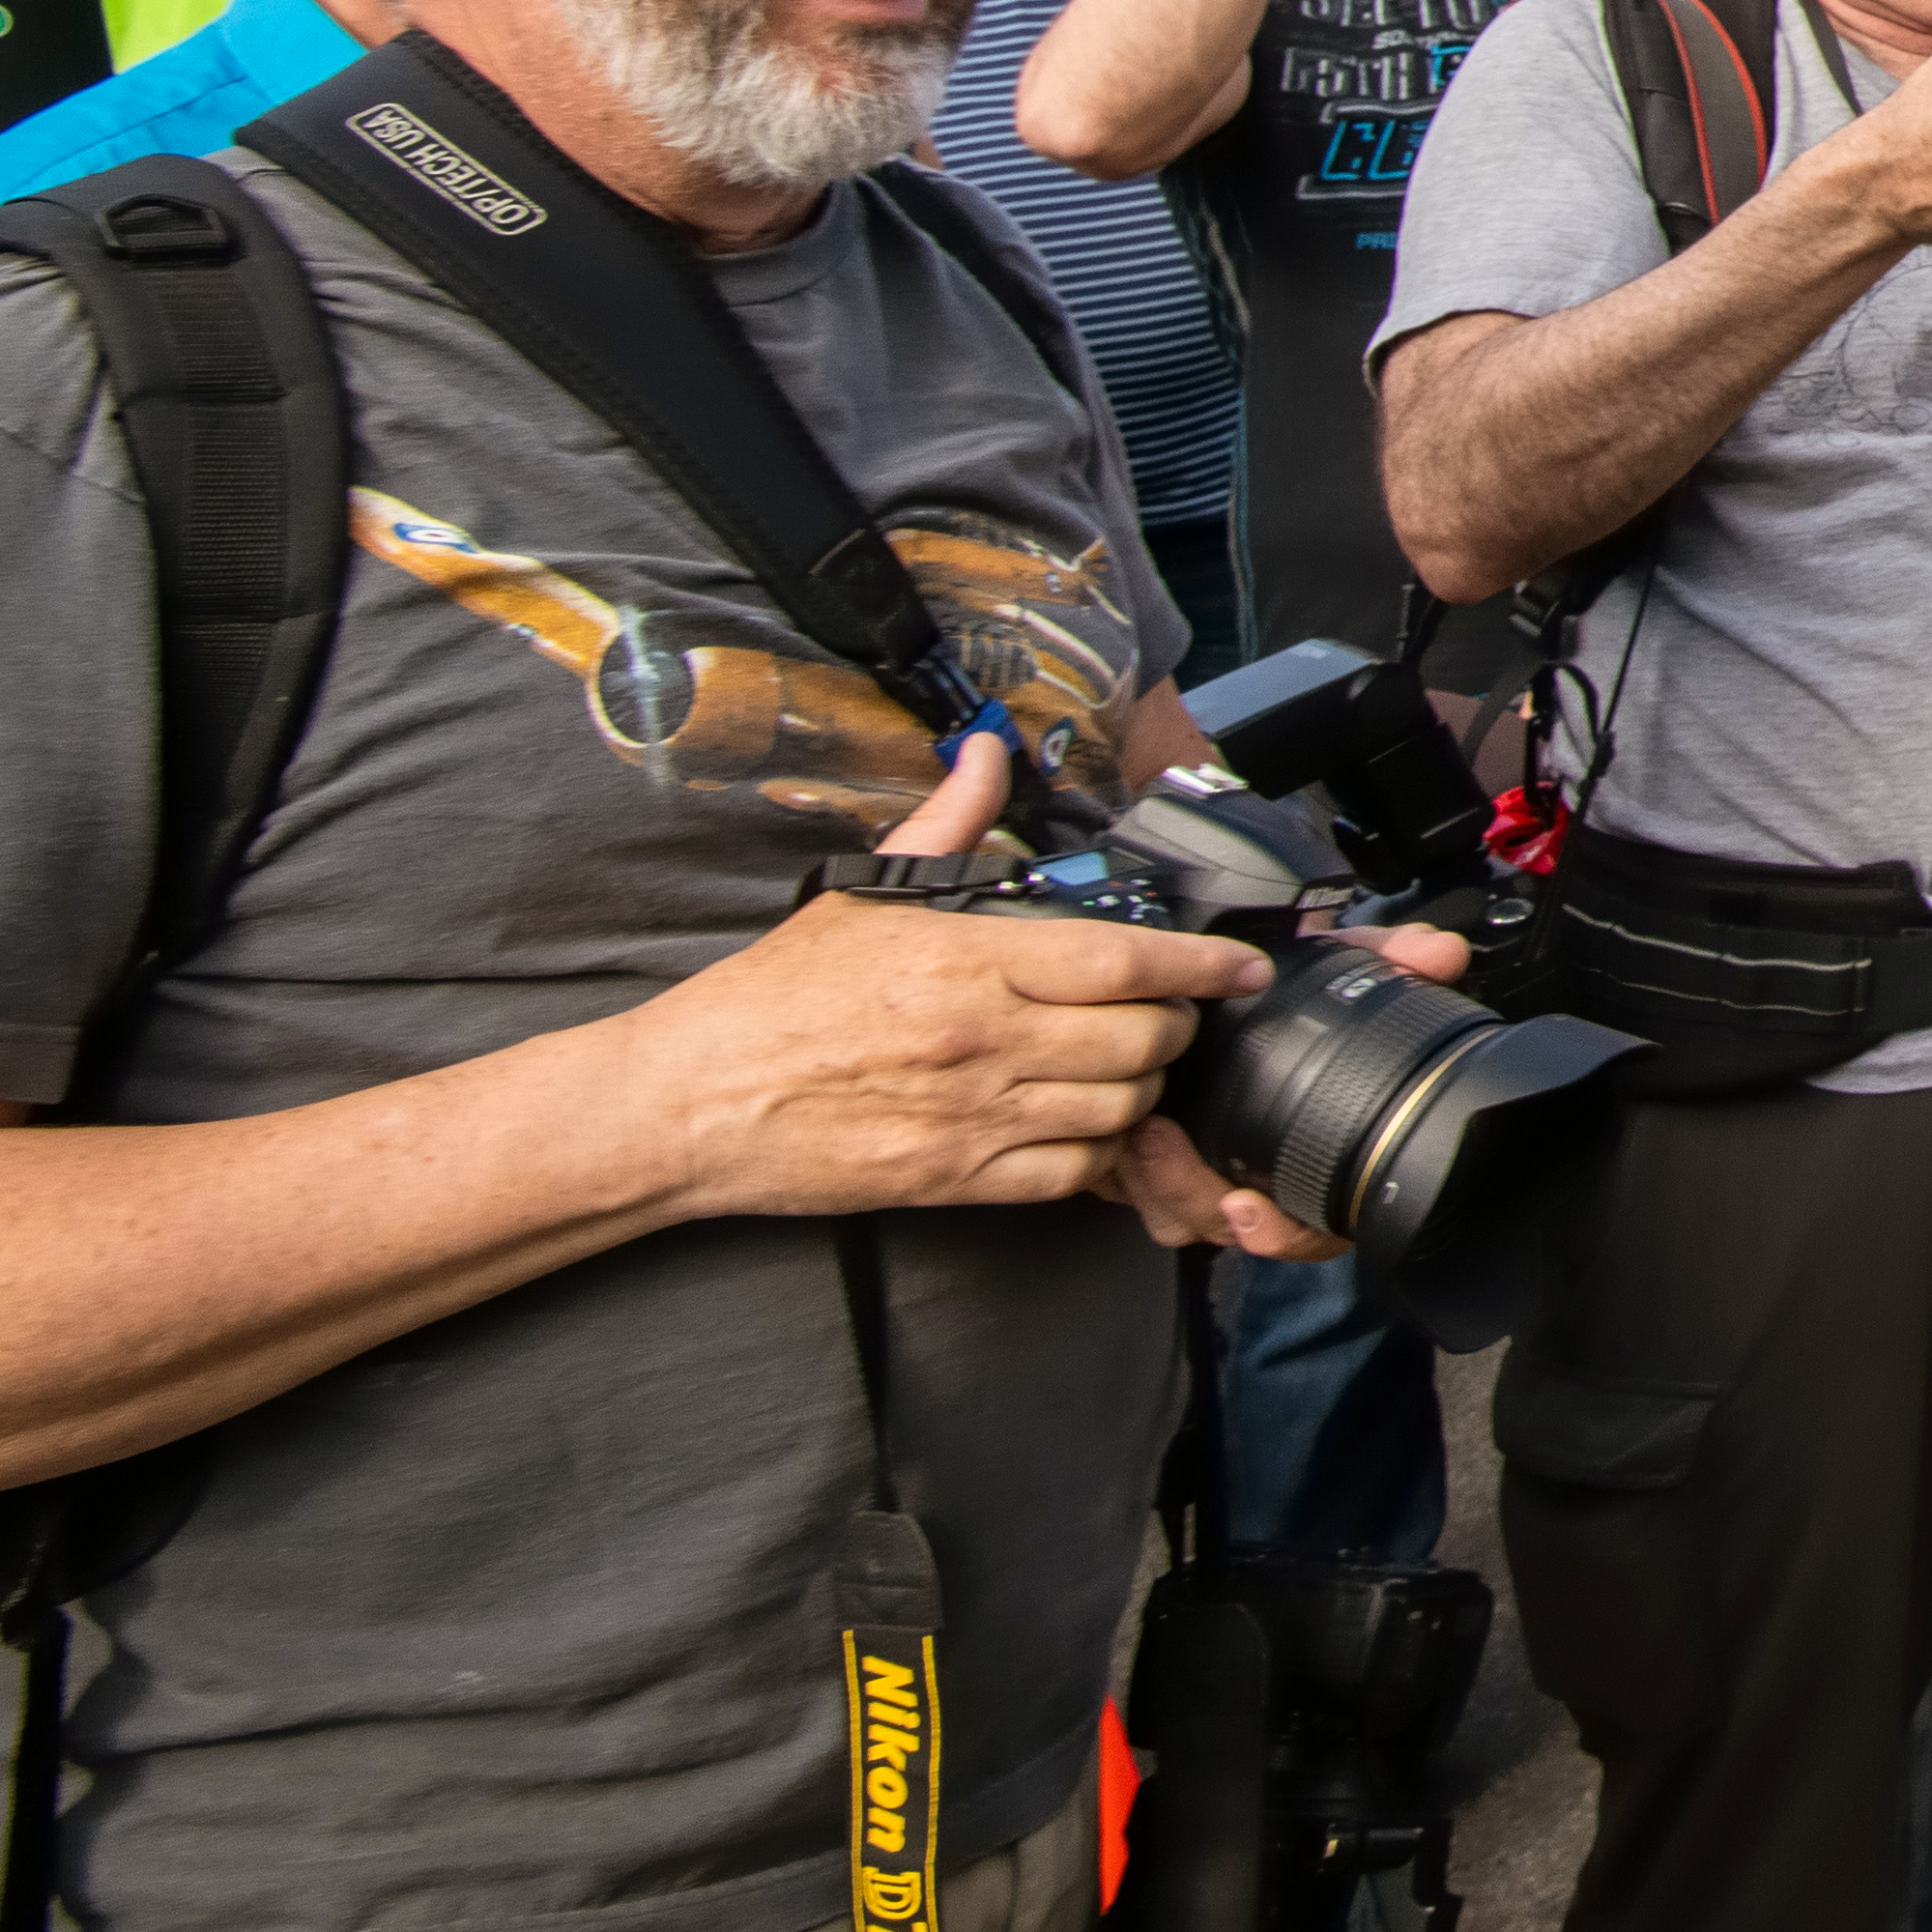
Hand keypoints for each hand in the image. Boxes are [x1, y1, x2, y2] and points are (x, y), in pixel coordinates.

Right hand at [620, 734, 1260, 1223]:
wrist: (688, 1104)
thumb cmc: (772, 1000)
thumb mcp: (861, 896)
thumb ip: (946, 824)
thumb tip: (986, 751)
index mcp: (970, 961)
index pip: (1127, 962)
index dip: (1204, 966)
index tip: (1244, 968)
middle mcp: (985, 1040)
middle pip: (1144, 1041)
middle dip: (1175, 1028)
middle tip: (1167, 1015)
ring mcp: (974, 1116)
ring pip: (1120, 1110)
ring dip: (1141, 1089)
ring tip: (1126, 1066)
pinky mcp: (955, 1180)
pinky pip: (1071, 1174)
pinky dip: (1098, 1154)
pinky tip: (1086, 1127)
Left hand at [1122, 917, 1474, 1258]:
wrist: (1210, 1000)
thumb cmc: (1280, 1001)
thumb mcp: (1330, 970)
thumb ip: (1386, 957)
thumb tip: (1439, 952)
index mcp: (1321, 1157)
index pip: (1314, 1228)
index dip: (1283, 1232)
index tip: (1248, 1207)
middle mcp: (1269, 1184)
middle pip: (1236, 1231)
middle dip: (1194, 1197)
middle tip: (1163, 1145)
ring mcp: (1210, 1182)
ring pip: (1182, 1223)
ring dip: (1156, 1185)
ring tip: (1138, 1136)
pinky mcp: (1157, 1172)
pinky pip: (1143, 1201)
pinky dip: (1129, 1181)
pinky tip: (1120, 1142)